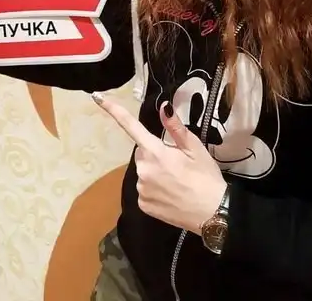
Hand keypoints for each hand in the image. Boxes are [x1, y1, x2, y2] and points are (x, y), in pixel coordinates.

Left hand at [92, 93, 225, 233]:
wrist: (213, 214)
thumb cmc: (206, 177)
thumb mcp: (195, 148)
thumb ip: (175, 127)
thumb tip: (163, 107)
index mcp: (156, 152)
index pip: (131, 127)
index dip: (114, 111)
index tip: (97, 98)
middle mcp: (143, 170)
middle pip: (143, 152)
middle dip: (155, 153)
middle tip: (177, 162)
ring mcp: (141, 189)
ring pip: (144, 171)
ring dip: (155, 172)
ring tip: (177, 181)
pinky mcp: (143, 205)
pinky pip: (144, 189)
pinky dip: (154, 189)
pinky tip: (171, 194)